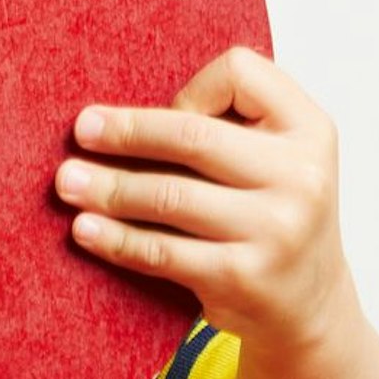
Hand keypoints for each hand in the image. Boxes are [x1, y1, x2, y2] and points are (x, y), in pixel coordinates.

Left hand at [53, 46, 363, 354]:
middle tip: (81, 131)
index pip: (241, 73)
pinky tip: (84, 228)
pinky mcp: (243, 278)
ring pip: (168, 195)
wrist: (308, 305)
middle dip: (126, 132)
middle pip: (191, 136)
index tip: (171, 113)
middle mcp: (301, 177)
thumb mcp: (275, 156)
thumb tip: (117, 115)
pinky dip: (116, 238)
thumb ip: (227, 123)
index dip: (195, 89)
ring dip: (108, 187)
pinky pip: (161, 251)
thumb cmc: (271, 213)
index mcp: (310, 130)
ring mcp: (276, 230)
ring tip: (68, 182)